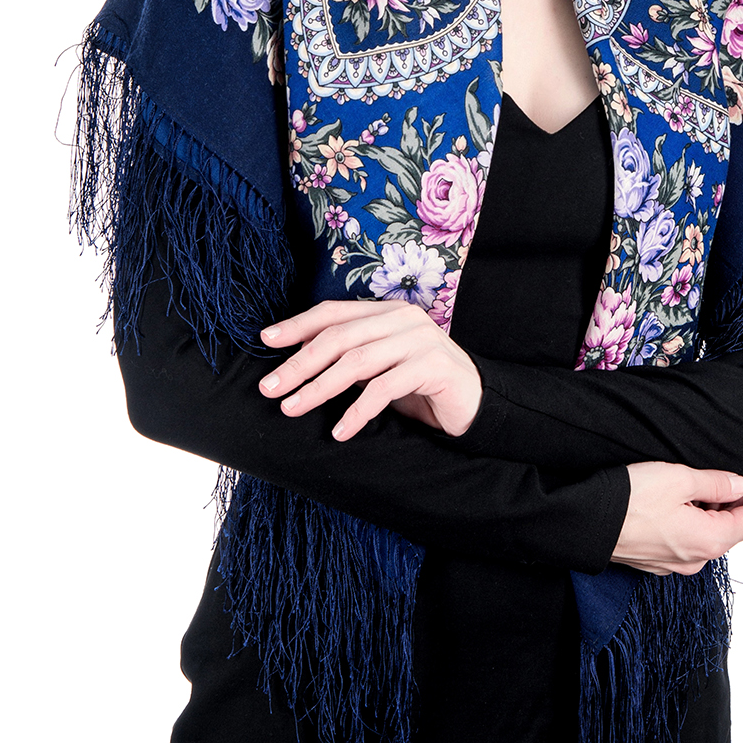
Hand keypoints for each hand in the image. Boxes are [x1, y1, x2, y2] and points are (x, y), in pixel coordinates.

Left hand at [258, 300, 481, 440]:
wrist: (476, 403)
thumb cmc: (422, 387)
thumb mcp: (381, 368)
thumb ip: (351, 358)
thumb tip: (299, 362)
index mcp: (387, 312)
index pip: (334, 312)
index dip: (298, 325)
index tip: (266, 340)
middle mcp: (403, 319)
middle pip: (339, 337)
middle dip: (300, 363)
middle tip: (270, 387)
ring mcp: (420, 340)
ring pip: (357, 361)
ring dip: (319, 387)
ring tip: (293, 408)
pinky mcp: (434, 366)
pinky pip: (385, 388)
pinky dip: (358, 411)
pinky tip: (340, 431)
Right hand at [611, 463, 742, 575]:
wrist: (582, 524)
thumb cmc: (626, 501)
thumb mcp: (678, 478)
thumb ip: (715, 483)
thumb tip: (739, 485)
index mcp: (709, 540)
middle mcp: (696, 558)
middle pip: (736, 527)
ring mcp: (675, 561)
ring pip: (712, 532)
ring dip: (725, 506)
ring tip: (730, 478)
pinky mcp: (657, 556)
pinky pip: (691, 535)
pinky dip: (703, 515)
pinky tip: (699, 496)